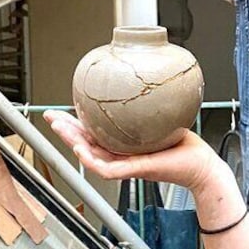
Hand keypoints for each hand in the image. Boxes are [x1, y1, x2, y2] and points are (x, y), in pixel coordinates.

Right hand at [43, 110, 224, 192]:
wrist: (199, 164)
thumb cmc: (181, 144)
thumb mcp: (159, 119)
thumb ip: (145, 106)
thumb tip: (141, 77)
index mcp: (122, 145)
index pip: (91, 134)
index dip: (73, 122)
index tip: (59, 110)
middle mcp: (119, 156)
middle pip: (84, 144)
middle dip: (64, 131)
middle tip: (50, 117)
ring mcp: (125, 166)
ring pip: (90, 157)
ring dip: (72, 142)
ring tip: (60, 129)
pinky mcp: (134, 172)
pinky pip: (107, 169)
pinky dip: (91, 160)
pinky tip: (81, 149)